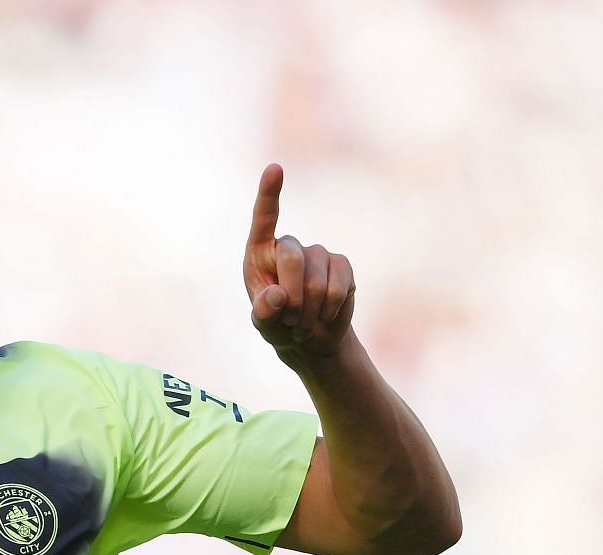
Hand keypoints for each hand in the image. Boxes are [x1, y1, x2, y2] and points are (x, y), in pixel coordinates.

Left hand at [244, 163, 355, 361]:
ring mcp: (318, 253)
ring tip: (303, 321)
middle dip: (290, 297)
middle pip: (291, 257)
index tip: (274, 168)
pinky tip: (325, 314)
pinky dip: (329, 309)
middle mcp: (289, 246)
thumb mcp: (263, 323)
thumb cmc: (278, 323)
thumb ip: (263, 312)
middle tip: (288, 320)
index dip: (269, 194)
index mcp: (261, 252)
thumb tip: (277, 295)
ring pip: (315, 281)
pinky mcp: (341, 265)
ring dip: (308, 311)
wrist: (310, 337)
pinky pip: (337, 287)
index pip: (264, 218)